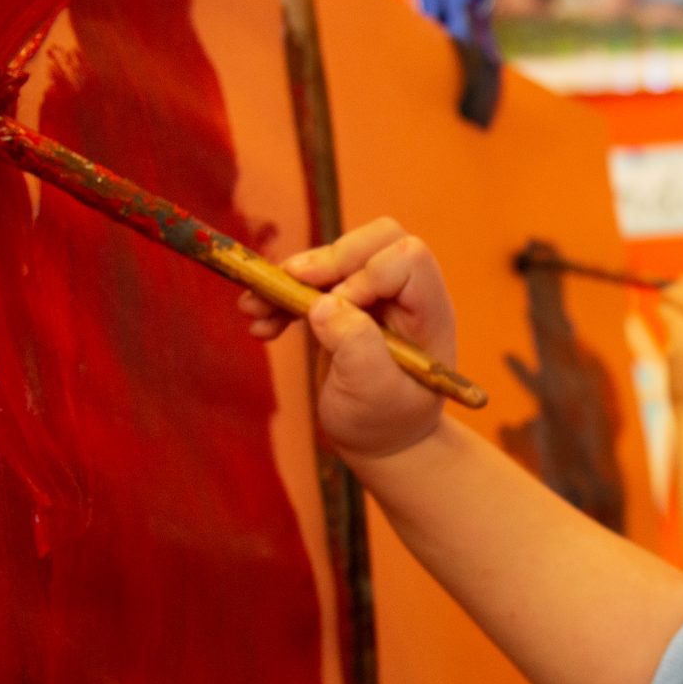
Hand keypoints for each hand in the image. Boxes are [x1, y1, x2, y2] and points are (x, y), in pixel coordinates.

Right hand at [244, 218, 455, 460]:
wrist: (379, 442)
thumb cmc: (387, 423)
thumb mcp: (375, 395)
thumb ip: (357, 348)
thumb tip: (323, 304)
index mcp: (428, 311)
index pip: (406, 257)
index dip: (368, 274)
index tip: (341, 309)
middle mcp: (405, 296)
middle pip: (372, 241)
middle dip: (327, 259)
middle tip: (291, 281)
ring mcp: (374, 297)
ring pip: (334, 258)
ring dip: (288, 279)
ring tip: (253, 310)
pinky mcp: (343, 305)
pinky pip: (309, 282)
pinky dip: (280, 297)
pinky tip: (260, 324)